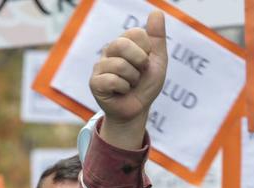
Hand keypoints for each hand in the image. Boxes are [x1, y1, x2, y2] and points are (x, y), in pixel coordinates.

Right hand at [90, 11, 167, 138]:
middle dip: (139, 62)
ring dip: (133, 80)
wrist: (138, 110)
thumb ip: (157, 37)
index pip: (137, 34)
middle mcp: (110, 51)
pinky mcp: (95, 82)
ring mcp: (100, 66)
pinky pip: (113, 80)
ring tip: (130, 85)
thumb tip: (157, 11)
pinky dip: (124, 89)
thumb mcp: (158, 61)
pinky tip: (121, 92)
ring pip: (120, 65)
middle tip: (139, 73)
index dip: (147, 51)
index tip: (146, 62)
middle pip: (122, 44)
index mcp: (125, 42)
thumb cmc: (146, 85)